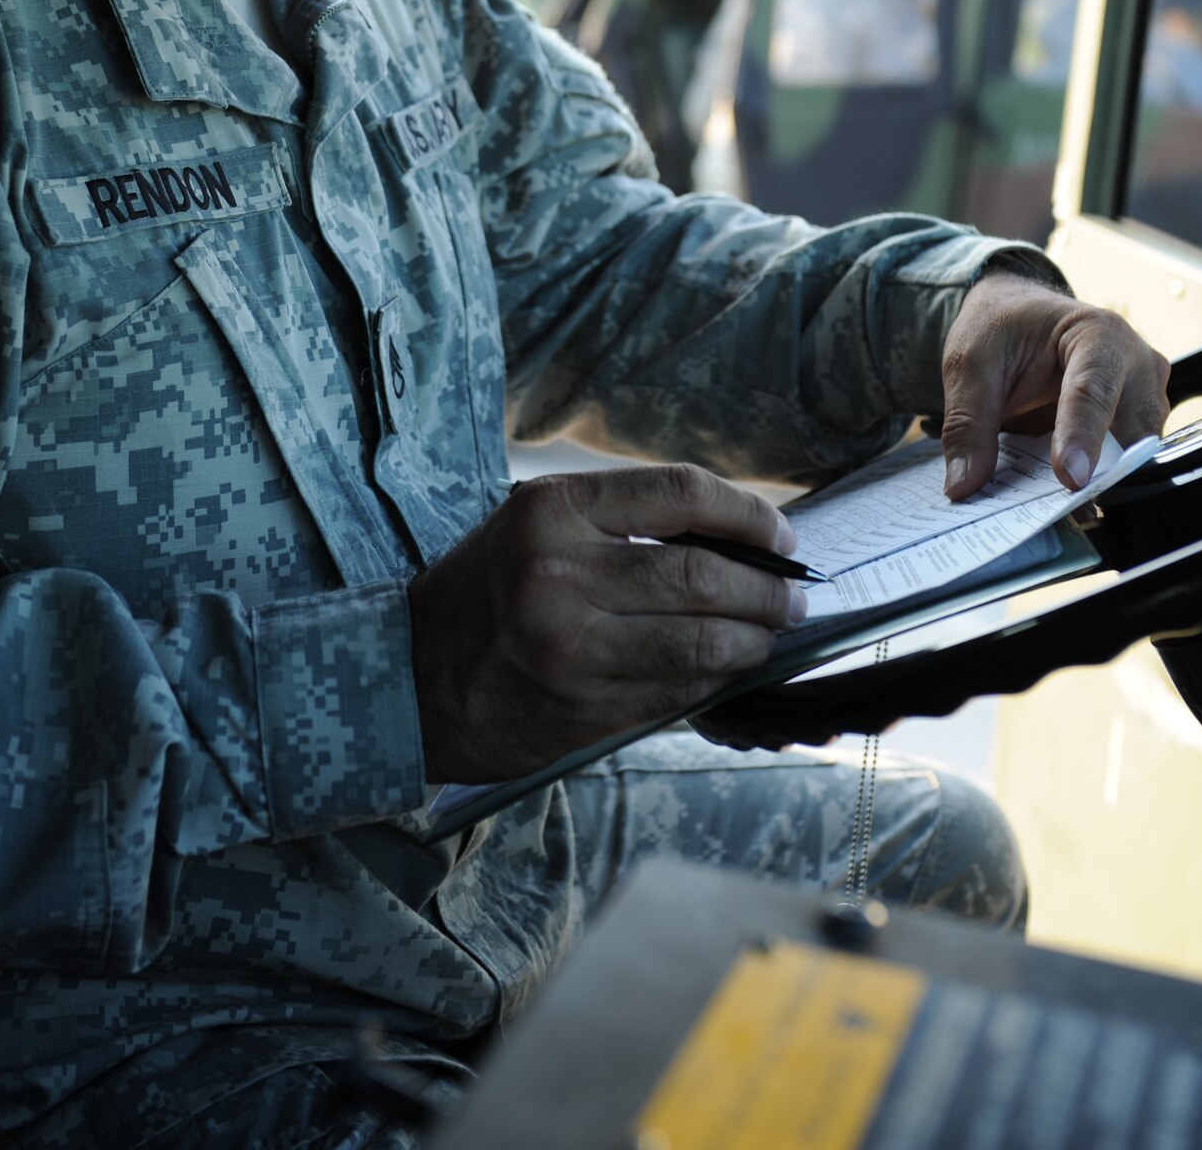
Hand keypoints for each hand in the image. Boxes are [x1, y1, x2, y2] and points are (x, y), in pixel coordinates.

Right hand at [407, 465, 804, 782]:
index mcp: (553, 511)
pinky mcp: (582, 709)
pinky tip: (727, 671)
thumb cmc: (487, 589)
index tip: (781, 535)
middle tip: (792, 596)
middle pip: (701, 575)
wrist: (410, 678)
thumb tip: (737, 537)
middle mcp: (560, 575)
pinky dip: (717, 681)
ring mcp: (572, 649)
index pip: (680, 493)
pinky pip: (677, 693)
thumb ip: (623, 521)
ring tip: (770, 634)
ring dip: (754, 640)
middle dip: (766, 588)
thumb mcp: (537, 525)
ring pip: (701, 643)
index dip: (748, 514)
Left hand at [940, 270, 1169, 501]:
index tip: (1070, 478)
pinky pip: (1123, 464)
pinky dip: (1091, 481)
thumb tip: (964, 486)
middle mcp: (1136, 365)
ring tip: (1048, 504)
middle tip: (1051, 507)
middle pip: (1129, 433)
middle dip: (1098, 471)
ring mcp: (1144, 398)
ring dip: (1096, 482)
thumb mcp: (969, 363)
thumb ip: (968, 423)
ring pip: (1133, 457)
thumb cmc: (1001, 327)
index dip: (1082, 437)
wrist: (1018, 316)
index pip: (1094, 391)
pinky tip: (1056, 495)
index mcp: (1099, 333)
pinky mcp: (1135, 427)